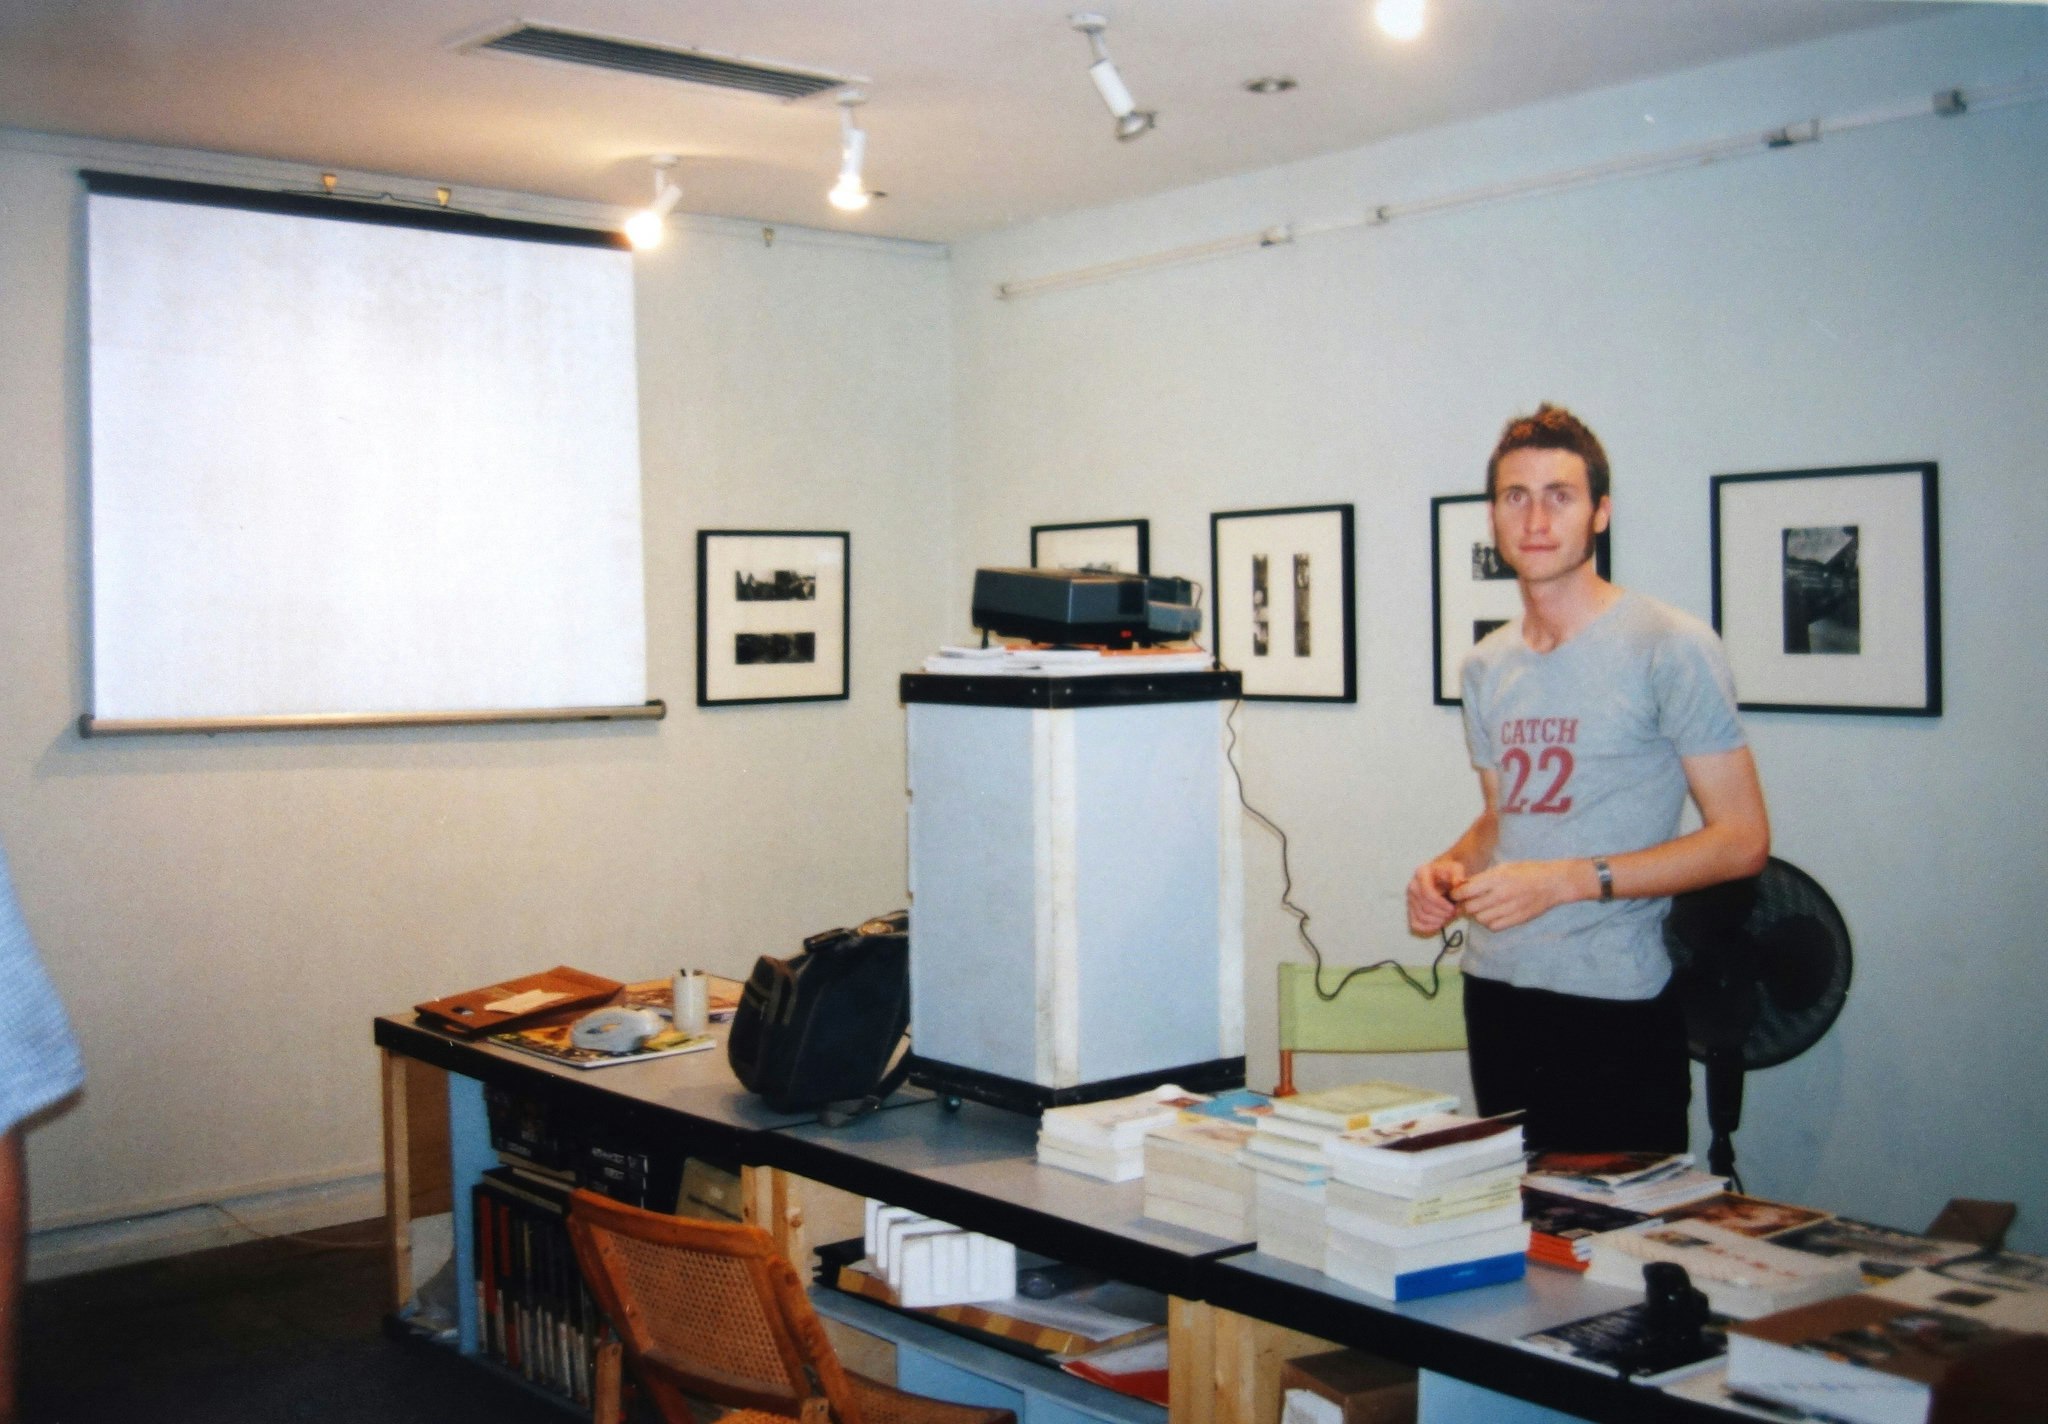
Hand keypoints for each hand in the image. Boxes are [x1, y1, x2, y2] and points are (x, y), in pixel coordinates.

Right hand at [1406, 857, 1467, 934]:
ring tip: (1448, 917)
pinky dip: (1428, 927)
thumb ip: (1457, 874)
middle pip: (1425, 908)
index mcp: (1421, 873)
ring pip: (1421, 917)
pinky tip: (1439, 923)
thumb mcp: (1455, 869)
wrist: (1442, 876)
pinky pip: (1416, 924)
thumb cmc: (1449, 873)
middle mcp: (1413, 886)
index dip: (1441, 904)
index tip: (1453, 908)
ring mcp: (1410, 898)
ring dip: (1438, 921)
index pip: (1427, 893)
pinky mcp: (1410, 909)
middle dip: (1442, 914)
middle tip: (1454, 913)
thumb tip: (1458, 882)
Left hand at [1450, 860, 1582, 930]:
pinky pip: (1494, 926)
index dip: (1456, 894)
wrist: (1553, 882)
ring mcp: (1510, 908)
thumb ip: (1484, 878)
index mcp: (1497, 878)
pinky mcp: (1517, 919)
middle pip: (1471, 907)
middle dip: (1465, 905)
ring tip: (1482, 907)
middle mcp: (1502, 894)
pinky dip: (1489, 922)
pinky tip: (1493, 915)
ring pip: (1480, 918)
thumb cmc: (1528, 871)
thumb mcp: (1504, 867)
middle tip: (1467, 901)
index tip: (1456, 893)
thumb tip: (1462, 886)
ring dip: (1477, 914)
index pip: (1466, 890)